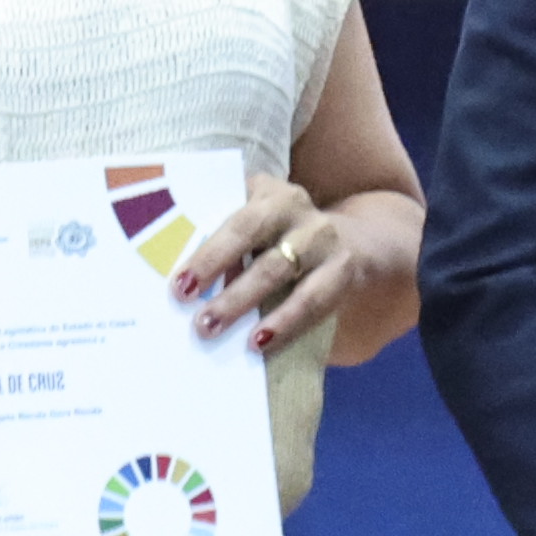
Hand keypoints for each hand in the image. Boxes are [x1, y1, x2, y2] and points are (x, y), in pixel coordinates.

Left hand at [173, 173, 396, 354]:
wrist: (354, 241)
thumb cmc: (283, 237)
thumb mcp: (257, 224)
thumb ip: (224, 240)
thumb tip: (181, 280)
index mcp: (267, 192)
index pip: (233, 220)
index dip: (207, 253)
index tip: (180, 285)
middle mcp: (295, 206)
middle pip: (252, 238)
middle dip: (218, 275)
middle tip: (196, 317)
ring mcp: (322, 236)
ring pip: (278, 271)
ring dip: (242, 303)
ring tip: (214, 329)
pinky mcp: (343, 269)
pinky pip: (312, 301)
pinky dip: (284, 324)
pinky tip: (259, 343)